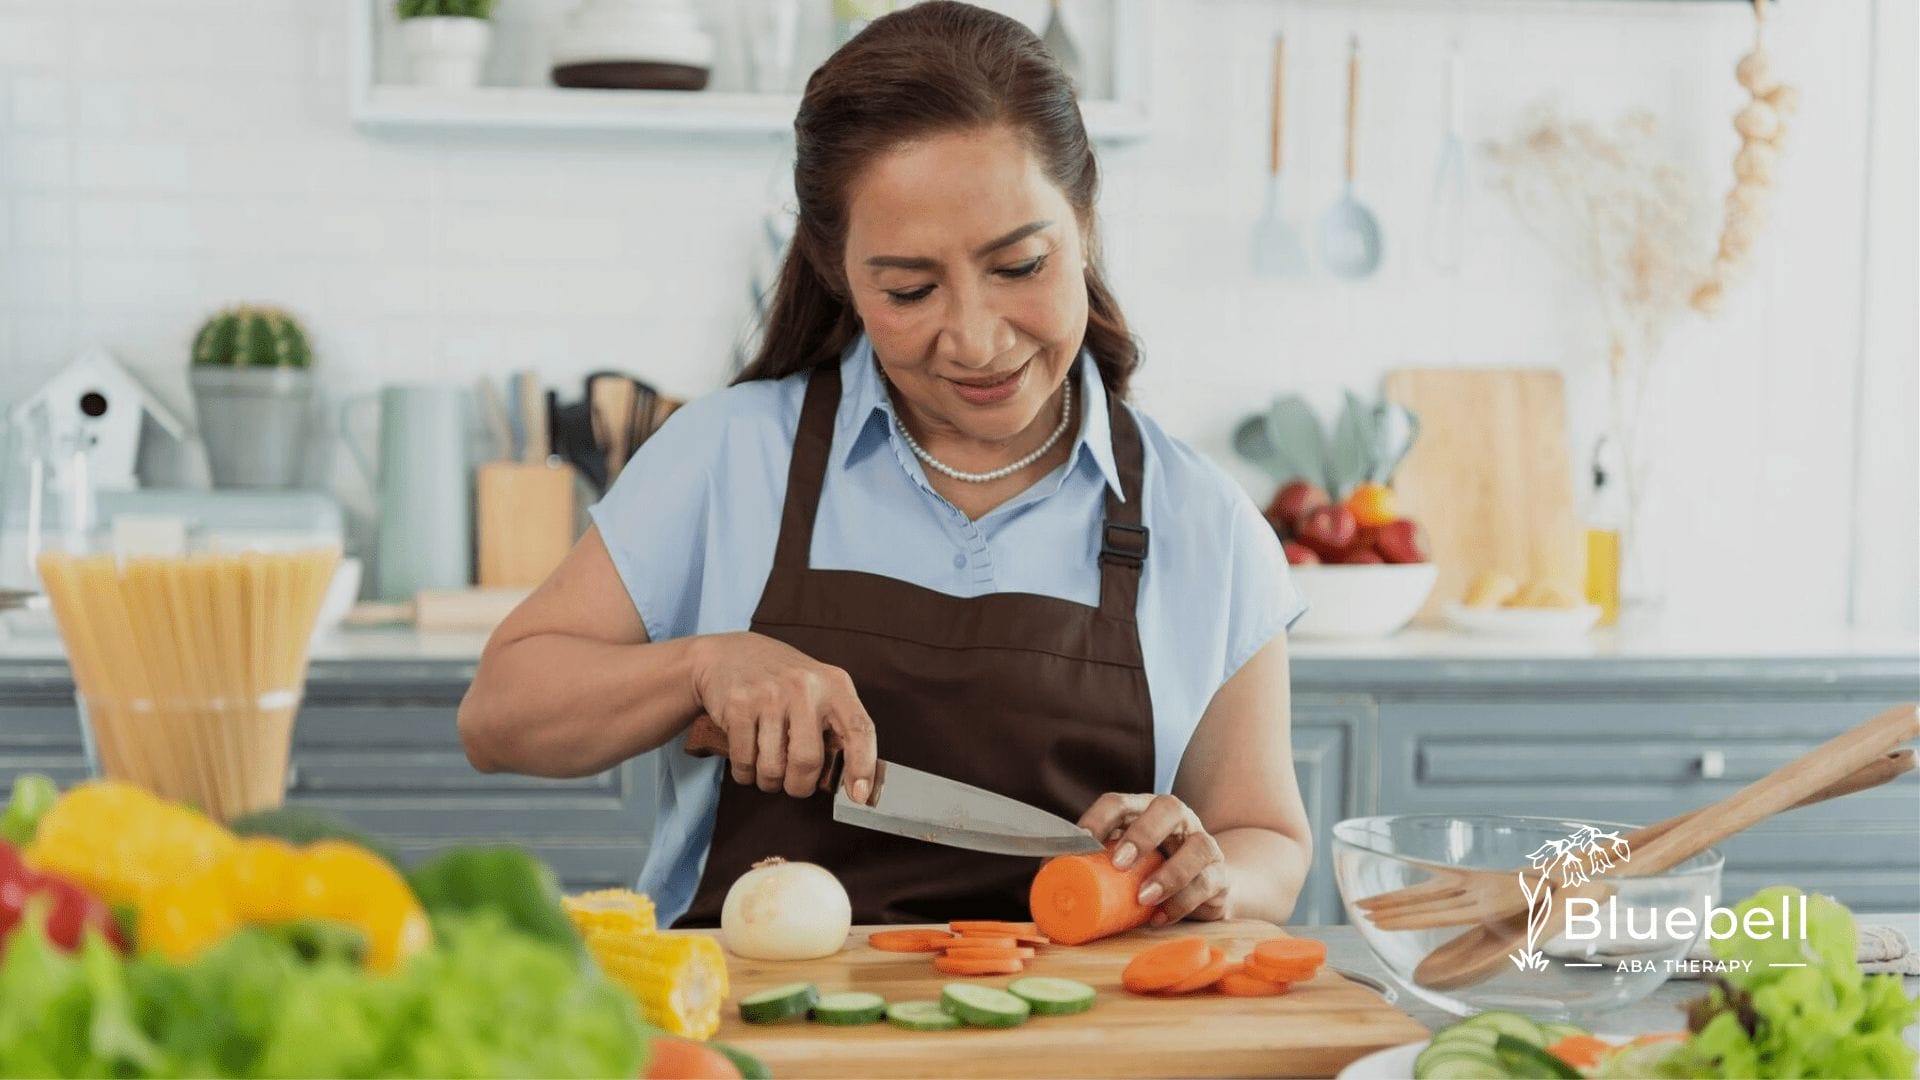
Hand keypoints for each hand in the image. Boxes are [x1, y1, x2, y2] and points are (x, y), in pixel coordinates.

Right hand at [688, 632, 878, 801]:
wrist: (729, 654)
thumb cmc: (782, 681)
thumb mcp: (819, 689)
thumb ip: (838, 726)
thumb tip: (861, 784)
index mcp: (834, 684)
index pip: (859, 729)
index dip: (863, 766)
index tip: (860, 796)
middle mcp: (805, 687)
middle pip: (807, 760)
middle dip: (799, 785)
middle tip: (795, 783)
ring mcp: (769, 694)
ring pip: (772, 768)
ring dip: (769, 781)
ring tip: (768, 768)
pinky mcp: (739, 705)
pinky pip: (744, 762)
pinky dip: (746, 774)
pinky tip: (748, 761)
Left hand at [1079, 793, 1230, 924]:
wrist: (1205, 889)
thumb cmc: (1150, 873)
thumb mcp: (1122, 866)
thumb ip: (1090, 869)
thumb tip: (1045, 884)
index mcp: (1144, 811)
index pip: (1120, 802)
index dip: (1099, 818)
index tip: (1082, 843)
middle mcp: (1177, 821)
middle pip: (1168, 807)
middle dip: (1141, 834)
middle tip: (1119, 864)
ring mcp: (1204, 844)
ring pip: (1198, 845)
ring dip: (1169, 874)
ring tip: (1143, 898)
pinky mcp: (1221, 875)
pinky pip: (1208, 882)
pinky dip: (1183, 902)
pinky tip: (1160, 918)